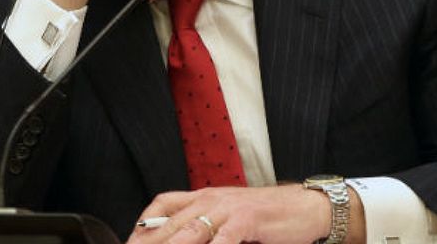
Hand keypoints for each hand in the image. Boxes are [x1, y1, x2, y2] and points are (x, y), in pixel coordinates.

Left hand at [127, 184, 362, 243]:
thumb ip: (204, 225)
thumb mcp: (228, 215)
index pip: (162, 205)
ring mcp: (227, 209)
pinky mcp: (247, 220)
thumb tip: (177, 236)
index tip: (130, 241)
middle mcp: (210, 200)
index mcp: (203, 197)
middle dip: (150, 243)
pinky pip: (223, 239)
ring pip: (190, 232)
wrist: (306, 207)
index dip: (142, 225)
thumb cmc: (267, 215)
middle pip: (169, 223)